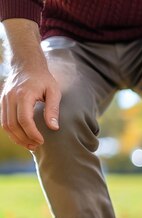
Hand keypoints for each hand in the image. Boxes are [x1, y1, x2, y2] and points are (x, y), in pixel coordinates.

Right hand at [1, 19, 60, 150]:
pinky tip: (22, 137)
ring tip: (30, 145)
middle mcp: (10, 98)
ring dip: (16, 137)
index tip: (42, 141)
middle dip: (24, 138)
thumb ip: (53, 110)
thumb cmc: (44, 79)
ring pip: (5, 124)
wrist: (27, 65)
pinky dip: (12, 131)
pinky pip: (3, 120)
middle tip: (36, 146)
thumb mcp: (54, 92)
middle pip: (12, 124)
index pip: (24, 120)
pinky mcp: (2, 102)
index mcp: (23, 95)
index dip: (32, 133)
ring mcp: (4, 100)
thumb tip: (54, 128)